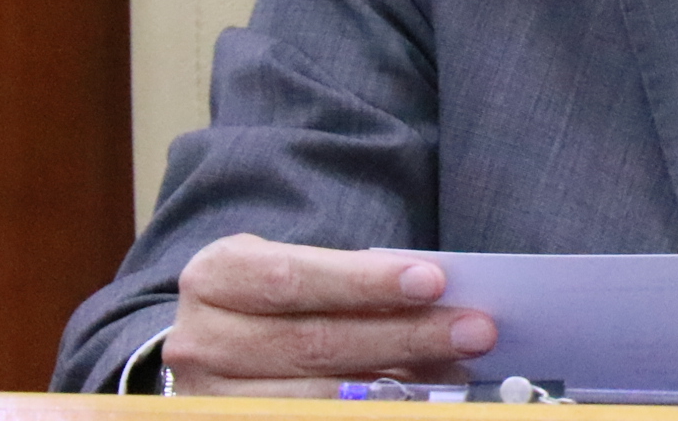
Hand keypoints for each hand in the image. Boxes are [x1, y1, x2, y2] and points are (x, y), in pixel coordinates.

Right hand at [161, 233, 495, 396]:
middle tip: (475, 329)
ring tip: (457, 370)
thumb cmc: (273, 299)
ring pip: (316, 397)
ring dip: (399, 386)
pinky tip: (417, 402)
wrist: (212, 349)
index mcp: (216, 277)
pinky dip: (372, 412)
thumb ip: (351, 280)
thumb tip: (439, 296)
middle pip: (315, 342)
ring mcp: (211, 400)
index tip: (435, 280)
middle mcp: (202, 342)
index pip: (295, 278)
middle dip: (405, 335)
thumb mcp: (296, 272)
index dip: (365, 282)